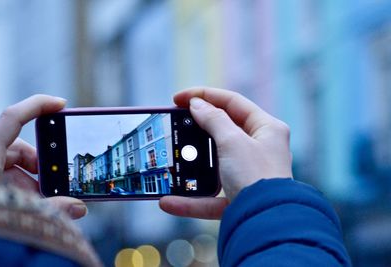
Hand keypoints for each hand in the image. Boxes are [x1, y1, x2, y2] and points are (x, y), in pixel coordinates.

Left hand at [0, 95, 87, 218]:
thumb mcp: (12, 210)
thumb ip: (50, 208)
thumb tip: (78, 208)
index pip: (14, 117)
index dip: (38, 105)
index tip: (61, 103)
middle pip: (18, 147)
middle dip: (41, 164)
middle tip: (57, 179)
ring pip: (12, 166)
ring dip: (31, 182)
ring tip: (45, 201)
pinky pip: (4, 178)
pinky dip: (20, 189)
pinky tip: (30, 206)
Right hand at [160, 87, 292, 218]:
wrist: (266, 223)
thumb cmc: (257, 177)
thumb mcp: (233, 141)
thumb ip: (213, 120)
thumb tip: (198, 104)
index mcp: (267, 129)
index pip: (233, 102)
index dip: (205, 95)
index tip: (179, 98)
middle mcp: (260, 150)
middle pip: (223, 132)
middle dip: (197, 128)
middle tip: (176, 122)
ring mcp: (248, 175)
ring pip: (214, 164)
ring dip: (191, 165)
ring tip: (172, 158)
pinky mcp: (238, 198)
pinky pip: (210, 196)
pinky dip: (190, 199)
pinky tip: (169, 201)